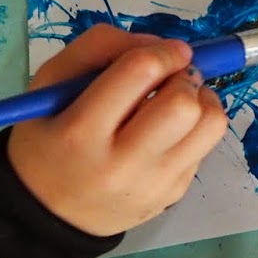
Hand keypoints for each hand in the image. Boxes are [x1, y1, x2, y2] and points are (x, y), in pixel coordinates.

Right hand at [7, 25, 228, 235]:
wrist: (47, 214)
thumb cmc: (48, 139)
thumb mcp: (50, 85)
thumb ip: (98, 48)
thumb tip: (160, 44)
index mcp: (79, 131)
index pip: (140, 72)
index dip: (165, 52)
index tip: (171, 51)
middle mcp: (120, 163)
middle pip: (183, 104)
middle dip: (185, 78)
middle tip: (172, 77)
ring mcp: (152, 183)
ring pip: (210, 125)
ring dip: (203, 100)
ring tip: (180, 98)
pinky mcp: (174, 193)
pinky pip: (206, 146)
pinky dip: (195, 128)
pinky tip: (169, 130)